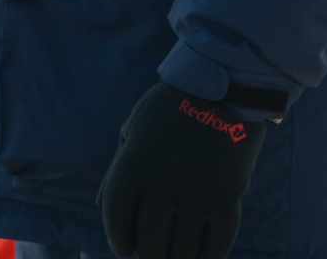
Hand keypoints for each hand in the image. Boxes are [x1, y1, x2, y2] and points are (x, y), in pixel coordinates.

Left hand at [98, 82, 266, 258]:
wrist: (226, 84)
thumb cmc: (173, 104)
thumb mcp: (135, 125)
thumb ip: (117, 167)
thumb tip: (99, 206)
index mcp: (135, 162)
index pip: (116, 219)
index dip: (118, 240)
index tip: (124, 249)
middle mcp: (163, 184)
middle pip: (149, 245)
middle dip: (148, 255)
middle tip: (153, 252)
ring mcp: (197, 195)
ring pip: (181, 253)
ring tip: (174, 256)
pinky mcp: (228, 200)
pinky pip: (215, 247)